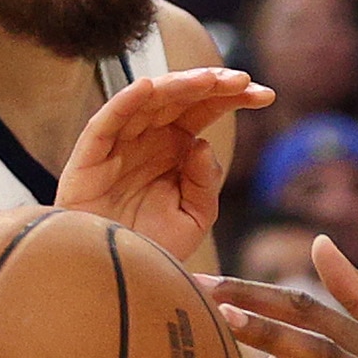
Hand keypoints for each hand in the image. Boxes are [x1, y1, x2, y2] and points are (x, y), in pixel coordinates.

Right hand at [58, 69, 272, 260]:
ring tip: (207, 79)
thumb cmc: (152, 247)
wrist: (114, 277)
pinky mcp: (90, 155)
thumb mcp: (193, 218)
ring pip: (148, 100)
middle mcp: (149, 135)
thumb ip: (204, 184)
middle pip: (181, 96)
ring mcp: (120, 141)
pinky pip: (105, 122)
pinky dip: (124, 102)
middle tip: (243, 80)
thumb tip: (202, 144)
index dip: (234, 97)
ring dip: (176, 85)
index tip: (267, 96)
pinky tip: (147, 88)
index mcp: (177, 145)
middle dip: (212, 84)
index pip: (207, 108)